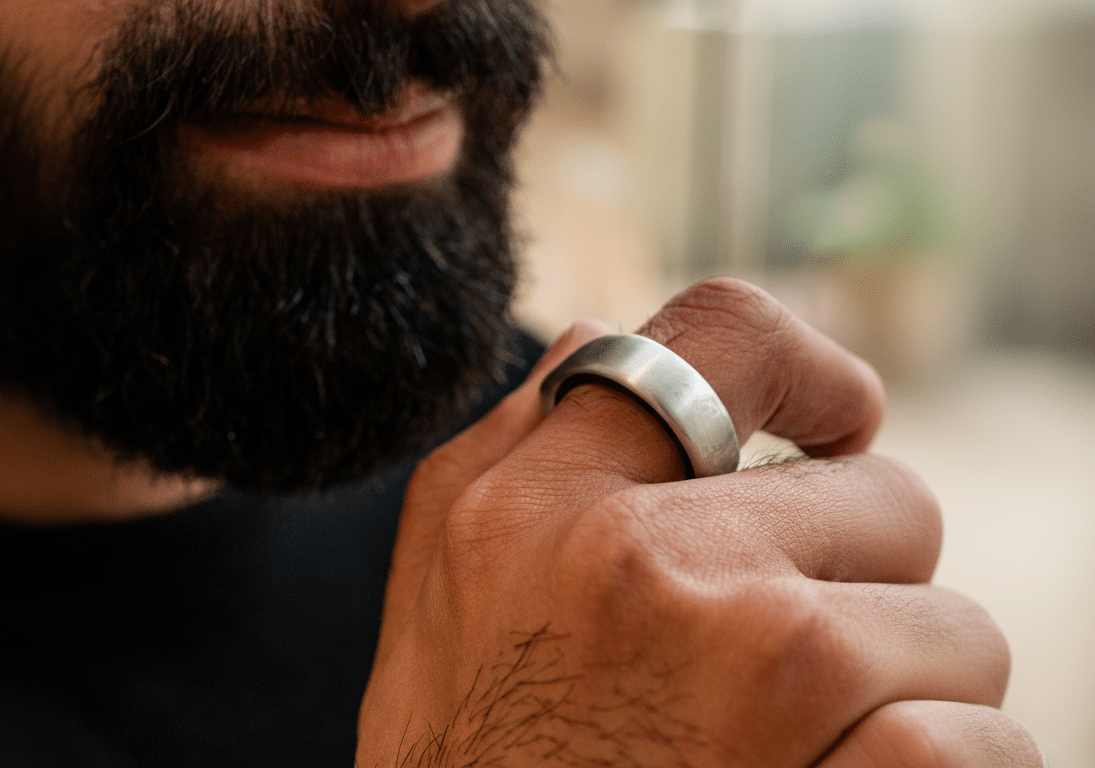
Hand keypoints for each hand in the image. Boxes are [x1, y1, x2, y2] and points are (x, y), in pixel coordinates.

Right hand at [358, 278, 1041, 766]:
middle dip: (858, 589)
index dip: (810, 369)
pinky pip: (984, 747)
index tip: (835, 426)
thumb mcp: (438, 600)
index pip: (720, 333)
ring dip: (901, 704)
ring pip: (953, 633)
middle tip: (773, 683)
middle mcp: (636, 558)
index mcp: (533, 505)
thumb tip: (592, 344)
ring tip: (788, 767)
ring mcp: (752, 662)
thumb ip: (513, 453)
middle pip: (885, 500)